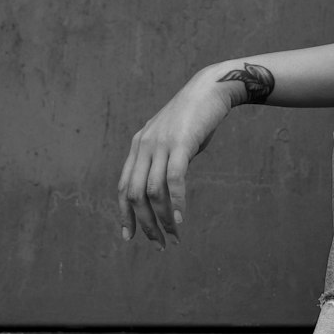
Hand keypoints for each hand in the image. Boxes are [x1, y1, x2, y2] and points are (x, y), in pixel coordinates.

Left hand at [117, 67, 232, 246]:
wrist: (210, 89)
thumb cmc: (195, 118)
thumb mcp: (173, 140)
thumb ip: (165, 161)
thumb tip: (169, 187)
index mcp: (138, 147)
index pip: (123, 187)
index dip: (124, 214)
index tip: (130, 236)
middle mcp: (143, 146)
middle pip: (134, 194)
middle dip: (145, 223)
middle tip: (159, 244)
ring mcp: (160, 144)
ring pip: (152, 191)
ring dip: (162, 219)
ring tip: (174, 237)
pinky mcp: (180, 144)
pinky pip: (173, 180)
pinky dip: (176, 203)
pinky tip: (180, 220)